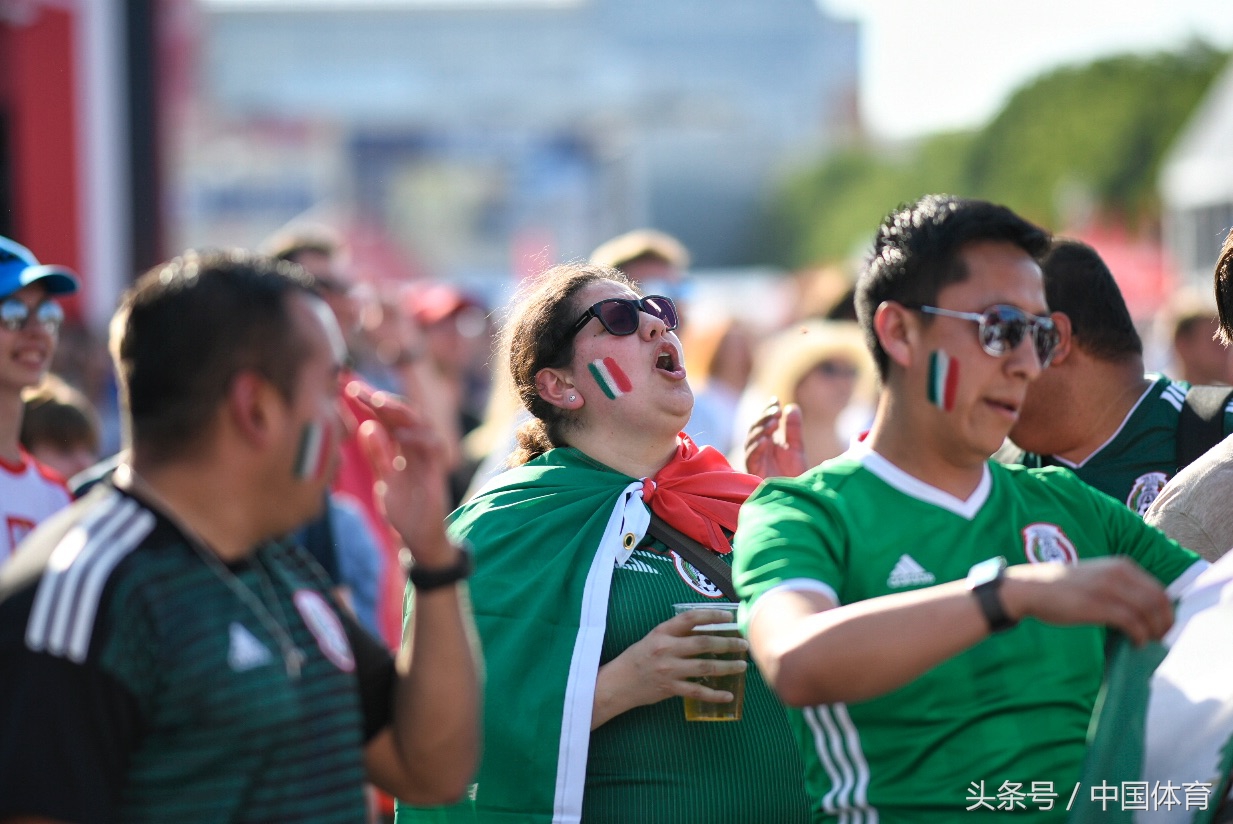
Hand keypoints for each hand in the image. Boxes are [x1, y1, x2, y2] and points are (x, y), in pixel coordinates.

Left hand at [353, 384, 455, 567]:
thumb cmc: (404, 510)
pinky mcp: (437, 472)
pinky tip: (399, 433)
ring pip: (419, 424)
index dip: (368, 403)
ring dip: (399, 411)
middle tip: (358, 389)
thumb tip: (366, 427)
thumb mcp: (383, 480)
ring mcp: (428, 458)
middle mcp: (416, 448)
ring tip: (377, 401)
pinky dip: (417, 438)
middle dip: (381, 400)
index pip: (385, 419)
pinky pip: (432, 448)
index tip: (348, 389)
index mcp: (402, 448)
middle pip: (402, 415)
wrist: (420, 539)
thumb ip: (377, 455)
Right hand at [592, 608, 747, 725]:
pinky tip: (728, 695)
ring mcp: (669, 669)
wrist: (619, 683)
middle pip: (703, 643)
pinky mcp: (670, 688)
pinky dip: (714, 694)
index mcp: (662, 632)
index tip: (729, 615)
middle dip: (727, 643)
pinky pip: (697, 691)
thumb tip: (705, 627)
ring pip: (704, 667)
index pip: (690, 618)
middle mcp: (667, 648)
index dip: (711, 615)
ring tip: (742, 666)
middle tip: (743, 644)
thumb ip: (676, 633)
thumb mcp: (654, 638)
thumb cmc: (638, 657)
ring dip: (727, 667)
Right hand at [744, 398, 806, 478]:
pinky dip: (757, 448)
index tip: (776, 401)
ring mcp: (755, 460)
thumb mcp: (796, 448)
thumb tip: (791, 407)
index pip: (763, 422)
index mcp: (767, 442)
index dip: (767, 411)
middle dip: (764, 418)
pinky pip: (751, 457)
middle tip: (775, 410)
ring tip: (773, 423)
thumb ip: (793, 429)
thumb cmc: (794, 475)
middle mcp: (758, 450)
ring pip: (751, 440)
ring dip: (761, 430)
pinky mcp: (754, 472)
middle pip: (755, 429)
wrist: (795, 498)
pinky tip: (766, 441)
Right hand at [1002, 557, 1173, 645]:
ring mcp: (1108, 588)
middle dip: (1164, 622)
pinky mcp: (1098, 605)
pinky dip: (1140, 636)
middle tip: (1159, 638)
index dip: (1166, 611)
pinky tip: (1136, 643)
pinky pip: (1132, 622)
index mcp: (1121, 565)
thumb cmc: (1062, 586)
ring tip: (1148, 642)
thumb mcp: (1096, 576)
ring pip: (1148, 612)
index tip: (1162, 626)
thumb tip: (1143, 611)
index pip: (1158, 589)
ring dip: (1154, 631)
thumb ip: (1119, 586)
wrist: (1031, 587)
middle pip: (1158, 601)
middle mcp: (1119, 573)